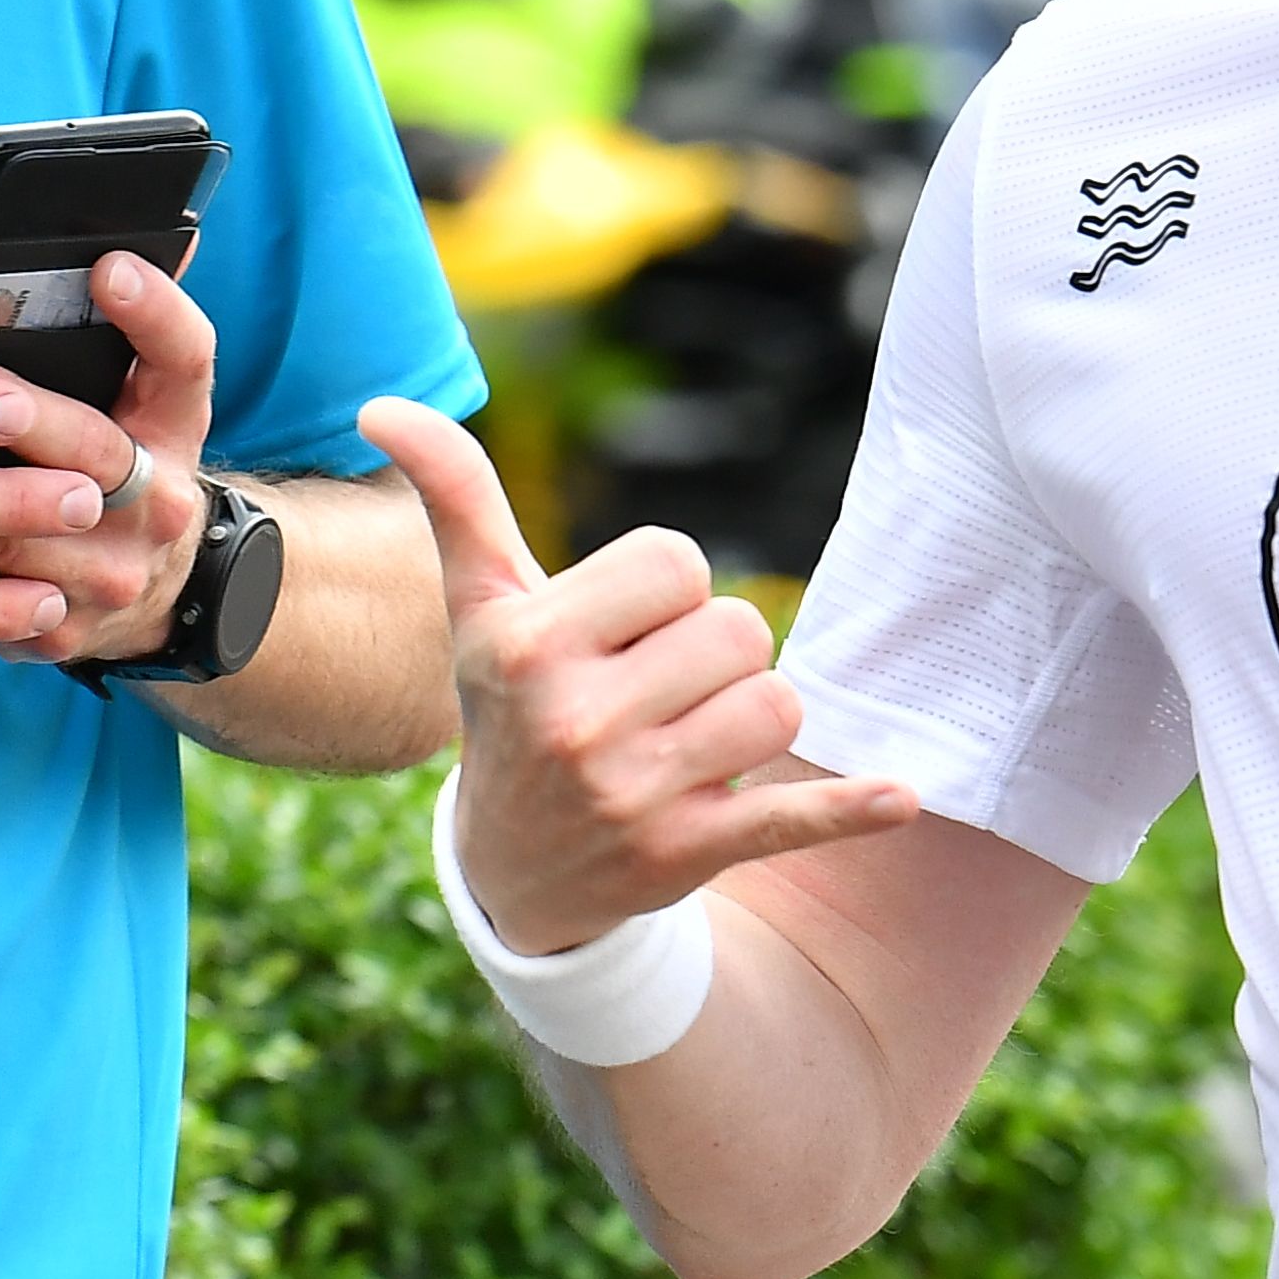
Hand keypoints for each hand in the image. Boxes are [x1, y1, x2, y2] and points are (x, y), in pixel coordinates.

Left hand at [0, 249, 213, 666]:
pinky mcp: (62, 631)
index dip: (154, 312)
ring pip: (17, 534)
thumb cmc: (105, 464)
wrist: (151, 593)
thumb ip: (105, 340)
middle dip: (14, 408)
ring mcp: (115, 576)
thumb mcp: (129, 403)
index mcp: (177, 427)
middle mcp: (164, 503)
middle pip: (93, 448)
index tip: (107, 265)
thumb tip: (93, 248)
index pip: (186, 359)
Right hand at [374, 394, 912, 953]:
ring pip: (775, 705)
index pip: (677, 561)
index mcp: (529, 645)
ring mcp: (635, 795)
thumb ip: (454, 495)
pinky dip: (850, 809)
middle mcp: (576, 721)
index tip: (621, 632)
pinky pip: (794, 817)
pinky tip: (899, 797)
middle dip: (713, 656)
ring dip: (750, 718)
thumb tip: (380, 405)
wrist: (511, 873)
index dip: (664, 590)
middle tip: (655, 694)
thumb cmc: (509, 705)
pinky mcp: (690, 854)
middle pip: (738, 631)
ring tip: (690, 743)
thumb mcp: (478, 606)